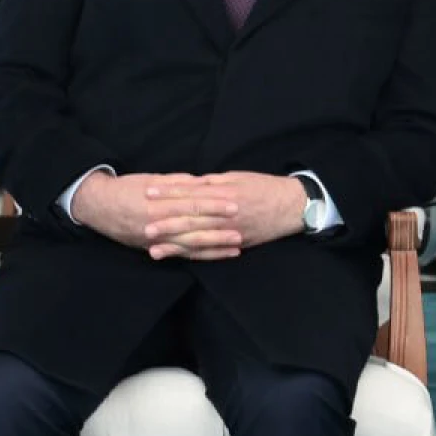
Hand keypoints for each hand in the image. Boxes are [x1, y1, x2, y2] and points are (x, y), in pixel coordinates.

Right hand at [72, 172, 242, 259]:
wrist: (97, 205)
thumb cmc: (126, 188)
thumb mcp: (151, 180)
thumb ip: (178, 183)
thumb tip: (202, 182)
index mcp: (158, 203)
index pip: (192, 204)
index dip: (214, 205)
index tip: (234, 203)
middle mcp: (157, 224)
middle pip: (193, 228)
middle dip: (219, 229)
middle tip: (242, 228)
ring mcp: (155, 239)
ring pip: (189, 245)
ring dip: (214, 247)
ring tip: (236, 246)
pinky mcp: (153, 248)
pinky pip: (180, 254)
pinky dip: (199, 255)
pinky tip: (216, 255)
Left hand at [141, 172, 308, 255]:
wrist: (292, 206)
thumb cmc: (264, 188)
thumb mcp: (238, 177)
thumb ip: (212, 182)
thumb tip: (188, 183)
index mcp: (224, 193)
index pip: (191, 193)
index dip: (169, 193)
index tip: (148, 192)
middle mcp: (225, 214)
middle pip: (191, 218)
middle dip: (166, 222)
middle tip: (142, 225)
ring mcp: (231, 231)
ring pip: (198, 238)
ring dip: (174, 244)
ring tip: (152, 248)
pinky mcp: (236, 243)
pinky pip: (212, 251)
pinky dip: (194, 255)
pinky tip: (179, 257)